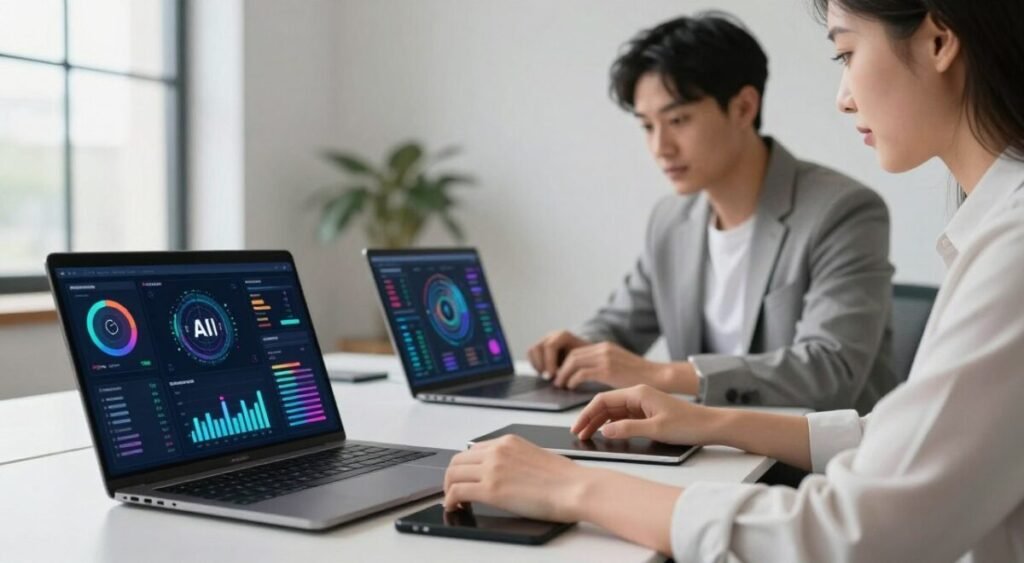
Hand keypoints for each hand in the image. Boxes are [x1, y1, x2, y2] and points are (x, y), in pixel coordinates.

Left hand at [443, 434, 589, 522]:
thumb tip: (503, 473)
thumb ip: (514, 459)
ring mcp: (492, 469)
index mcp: (508, 441)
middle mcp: (496, 451)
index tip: (465, 477)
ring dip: (449, 488)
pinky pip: (457, 492)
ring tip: (455, 501)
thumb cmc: (564, 478)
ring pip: (453, 475)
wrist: (575, 488)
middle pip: (458, 460)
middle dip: (452, 477)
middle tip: (454, 491)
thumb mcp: (534, 456)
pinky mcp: (491, 490)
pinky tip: (454, 507)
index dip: (465, 466)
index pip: (473, 450)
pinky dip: (450, 500)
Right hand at [528, 330, 589, 378]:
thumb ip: (575, 366)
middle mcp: (552, 336)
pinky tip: (544, 373)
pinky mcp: (540, 348)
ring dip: (536, 365)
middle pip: (537, 347)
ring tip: (546, 376)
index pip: (550, 346)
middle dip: (541, 365)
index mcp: (563, 336)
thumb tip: (565, 378)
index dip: (549, 362)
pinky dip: (534, 365)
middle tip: (549, 378)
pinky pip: (530, 354)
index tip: (553, 375)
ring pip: (531, 350)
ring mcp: (544, 340)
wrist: (587, 354)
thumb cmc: (587, 359)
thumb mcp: (584, 360)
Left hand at [551, 341, 669, 389]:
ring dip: (563, 374)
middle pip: (572, 354)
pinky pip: (581, 373)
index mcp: (605, 346)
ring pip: (573, 362)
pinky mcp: (607, 369)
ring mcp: (605, 358)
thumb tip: (588, 373)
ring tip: (561, 385)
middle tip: (556, 380)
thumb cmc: (641, 376)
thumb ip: (604, 365)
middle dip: (560, 368)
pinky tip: (571, 387)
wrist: (658, 376)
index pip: (577, 349)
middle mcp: (603, 349)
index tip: (561, 373)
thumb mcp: (619, 365)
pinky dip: (573, 380)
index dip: (565, 362)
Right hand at [571, 384, 717, 444]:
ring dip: (599, 423)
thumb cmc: (688, 424)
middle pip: (605, 405)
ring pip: (613, 412)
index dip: (587, 414)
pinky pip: (623, 417)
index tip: (577, 427)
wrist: (711, 425)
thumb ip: (627, 429)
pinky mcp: (647, 413)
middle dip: (590, 419)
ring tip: (588, 436)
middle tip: (578, 434)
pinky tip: (607, 435)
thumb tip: (604, 431)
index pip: (603, 400)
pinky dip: (612, 425)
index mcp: (638, 393)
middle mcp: (638, 395)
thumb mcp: (655, 429)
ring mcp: (643, 404)